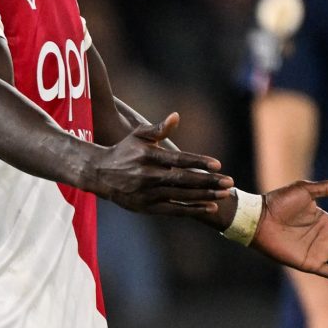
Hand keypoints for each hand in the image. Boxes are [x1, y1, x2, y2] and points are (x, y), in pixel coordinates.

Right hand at [83, 113, 232, 216]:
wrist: (98, 174)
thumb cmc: (124, 150)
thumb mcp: (138, 135)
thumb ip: (159, 129)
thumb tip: (176, 117)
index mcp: (148, 158)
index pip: (178, 160)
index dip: (198, 162)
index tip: (217, 164)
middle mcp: (147, 177)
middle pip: (183, 180)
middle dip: (208, 182)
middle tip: (229, 182)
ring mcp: (146, 194)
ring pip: (180, 197)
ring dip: (204, 196)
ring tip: (224, 194)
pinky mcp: (145, 207)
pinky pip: (172, 210)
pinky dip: (191, 209)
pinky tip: (208, 207)